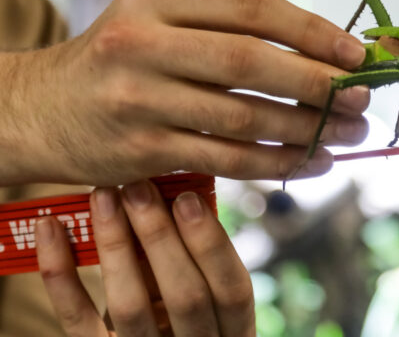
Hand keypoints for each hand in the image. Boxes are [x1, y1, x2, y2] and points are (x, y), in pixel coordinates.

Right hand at [1, 0, 368, 185]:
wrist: (44, 109)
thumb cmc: (121, 60)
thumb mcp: (162, 21)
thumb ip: (230, 29)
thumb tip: (323, 53)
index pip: (252, 7)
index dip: (312, 30)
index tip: (355, 54)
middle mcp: (142, 43)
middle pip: (251, 61)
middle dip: (318, 82)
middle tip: (360, 99)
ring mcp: (139, 99)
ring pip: (244, 117)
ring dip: (307, 129)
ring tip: (348, 134)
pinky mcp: (143, 150)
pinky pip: (227, 159)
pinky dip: (277, 163)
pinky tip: (311, 162)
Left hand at [36, 179, 254, 335]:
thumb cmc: (179, 312)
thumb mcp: (201, 296)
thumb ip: (193, 261)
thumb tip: (172, 197)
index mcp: (232, 331)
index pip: (233, 290)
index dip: (212, 244)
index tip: (188, 197)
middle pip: (186, 296)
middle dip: (161, 237)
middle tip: (138, 188)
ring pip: (130, 305)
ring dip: (115, 244)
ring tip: (103, 197)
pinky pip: (77, 319)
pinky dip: (61, 273)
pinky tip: (52, 227)